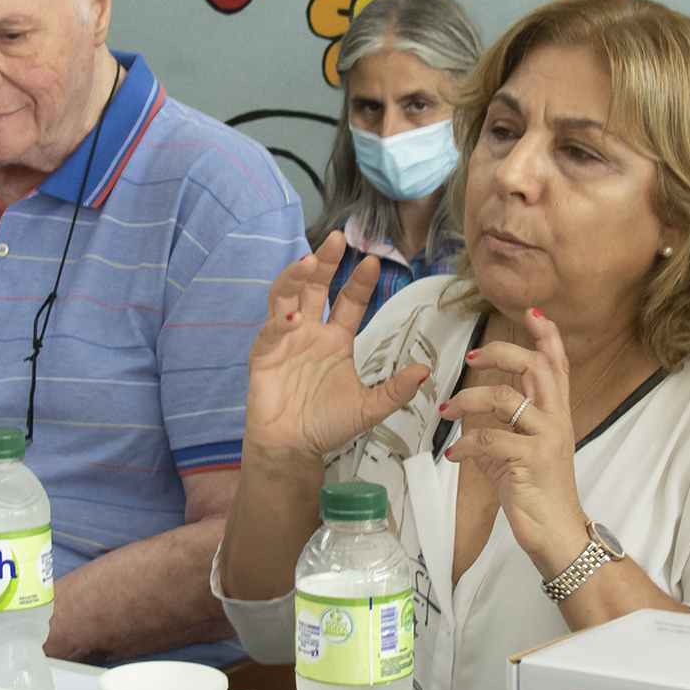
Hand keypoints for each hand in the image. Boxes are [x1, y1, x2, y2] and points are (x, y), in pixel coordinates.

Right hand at [242, 234, 429, 466]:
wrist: (293, 449)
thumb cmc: (326, 426)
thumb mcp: (369, 408)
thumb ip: (395, 390)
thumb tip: (425, 372)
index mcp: (335, 339)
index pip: (348, 301)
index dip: (358, 282)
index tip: (371, 262)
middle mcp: (309, 332)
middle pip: (314, 287)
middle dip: (324, 262)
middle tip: (336, 240)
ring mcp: (285, 340)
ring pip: (286, 297)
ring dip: (295, 278)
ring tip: (307, 262)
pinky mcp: (264, 355)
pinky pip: (270, 332)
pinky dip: (279, 322)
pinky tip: (292, 318)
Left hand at [439, 307, 588, 571]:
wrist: (556, 532)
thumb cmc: (536, 492)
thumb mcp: (519, 455)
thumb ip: (500, 433)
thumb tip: (467, 427)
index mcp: (556, 413)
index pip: (557, 364)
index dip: (546, 335)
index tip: (532, 312)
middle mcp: (556, 420)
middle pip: (535, 366)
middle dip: (502, 351)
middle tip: (473, 354)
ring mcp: (545, 438)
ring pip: (504, 398)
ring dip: (467, 400)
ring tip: (447, 412)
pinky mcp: (530, 460)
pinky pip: (490, 439)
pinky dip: (465, 444)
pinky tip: (454, 455)